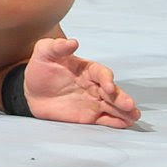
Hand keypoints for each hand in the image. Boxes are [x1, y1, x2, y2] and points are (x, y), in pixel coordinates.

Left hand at [24, 37, 139, 127]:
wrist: (32, 91)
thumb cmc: (40, 68)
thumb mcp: (44, 52)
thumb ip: (57, 46)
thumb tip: (73, 42)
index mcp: (87, 69)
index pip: (101, 73)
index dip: (106, 79)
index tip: (108, 86)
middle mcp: (95, 85)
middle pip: (112, 92)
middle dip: (121, 98)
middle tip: (130, 105)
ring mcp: (94, 101)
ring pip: (113, 106)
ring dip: (124, 111)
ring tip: (134, 116)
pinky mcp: (90, 116)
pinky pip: (105, 119)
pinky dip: (116, 121)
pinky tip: (125, 124)